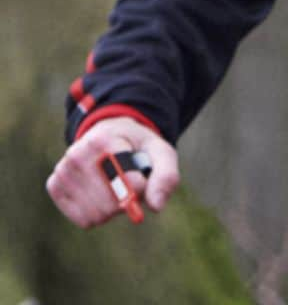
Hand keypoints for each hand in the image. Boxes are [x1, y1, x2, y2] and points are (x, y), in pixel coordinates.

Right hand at [46, 117, 179, 227]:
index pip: (125, 181)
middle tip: (129, 183)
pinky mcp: (54, 186)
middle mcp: (78, 153)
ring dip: (114, 209)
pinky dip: (98, 215)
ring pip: (97, 214)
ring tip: (114, 186)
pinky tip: (100, 195)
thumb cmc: (139, 148)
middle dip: (128, 200)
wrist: (110, 136)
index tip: (142, 179)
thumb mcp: (161, 154)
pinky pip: (84, 220)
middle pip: (111, 202)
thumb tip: (156, 207)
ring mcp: (63, 170)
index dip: (140, 187)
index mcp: (105, 139)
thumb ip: (166, 177)